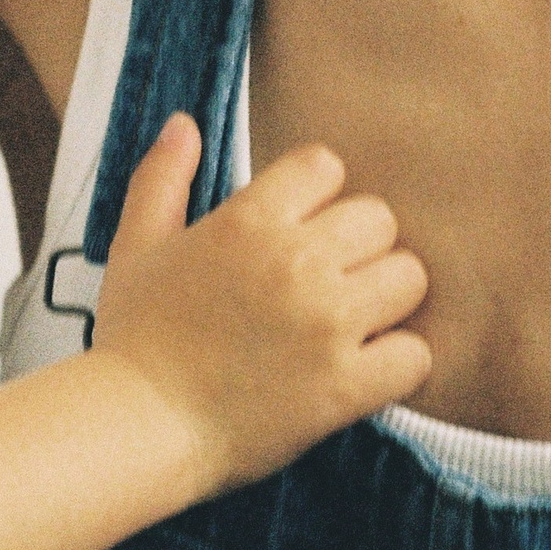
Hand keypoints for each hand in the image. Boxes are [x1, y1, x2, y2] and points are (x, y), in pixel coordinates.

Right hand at [92, 119, 429, 492]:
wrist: (137, 425)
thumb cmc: (135, 336)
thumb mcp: (135, 243)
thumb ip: (163, 177)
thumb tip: (185, 124)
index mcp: (248, 220)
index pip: (325, 166)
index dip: (318, 194)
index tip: (301, 228)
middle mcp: (296, 262)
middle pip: (379, 220)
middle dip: (359, 246)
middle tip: (330, 280)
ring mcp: (327, 324)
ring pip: (409, 278)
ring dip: (387, 298)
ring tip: (355, 322)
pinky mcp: (346, 385)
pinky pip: (416, 354)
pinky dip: (399, 363)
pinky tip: (366, 370)